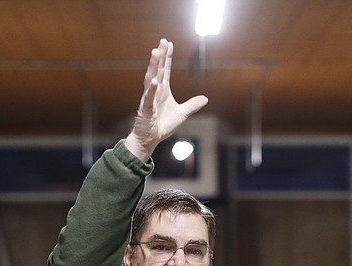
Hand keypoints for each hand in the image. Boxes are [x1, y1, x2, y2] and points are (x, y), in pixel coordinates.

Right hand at [124, 39, 208, 161]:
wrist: (150, 139)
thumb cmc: (162, 125)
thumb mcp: (182, 114)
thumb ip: (192, 105)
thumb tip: (205, 98)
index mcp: (163, 90)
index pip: (165, 70)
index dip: (167, 57)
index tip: (168, 43)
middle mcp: (155, 91)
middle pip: (158, 70)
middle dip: (160, 55)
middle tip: (162, 41)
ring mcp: (149, 99)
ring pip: (150, 79)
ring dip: (152, 66)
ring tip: (154, 53)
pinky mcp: (146, 109)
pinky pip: (149, 98)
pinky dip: (152, 90)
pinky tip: (155, 81)